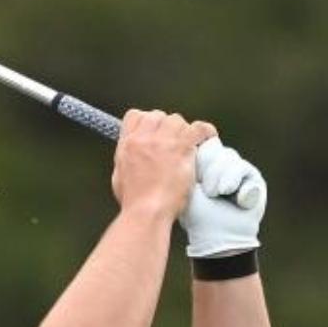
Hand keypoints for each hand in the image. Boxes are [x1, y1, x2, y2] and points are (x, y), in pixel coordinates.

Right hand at [111, 109, 216, 223]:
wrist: (147, 211)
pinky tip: (207, 138)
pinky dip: (205, 132)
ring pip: (177, 120)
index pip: (136, 115)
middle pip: (158, 116)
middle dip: (166, 127)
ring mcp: (164, 141)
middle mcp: (144, 137)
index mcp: (127, 143)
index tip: (154, 132)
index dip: (147, 122)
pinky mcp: (182, 147)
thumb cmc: (134, 201)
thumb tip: (133, 155)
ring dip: (183, 131)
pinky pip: (198, 128)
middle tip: (172, 142)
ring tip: (187, 146)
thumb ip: (126, 160)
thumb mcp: (120, 176)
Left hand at [181, 140, 267, 256]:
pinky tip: (229, 193)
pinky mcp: (254, 179)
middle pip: (216, 150)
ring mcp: (239, 171)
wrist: (217, 237)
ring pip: (229, 158)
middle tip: (206, 189)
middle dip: (209, 169)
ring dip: (220, 177)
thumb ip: (186, 165)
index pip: (203, 146)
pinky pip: (243, 168)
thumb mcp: (187, 188)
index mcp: (206, 165)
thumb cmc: (198, 216)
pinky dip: (234, 180)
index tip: (194, 174)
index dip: (198, 156)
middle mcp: (223, 165)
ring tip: (215, 193)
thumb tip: (182, 142)